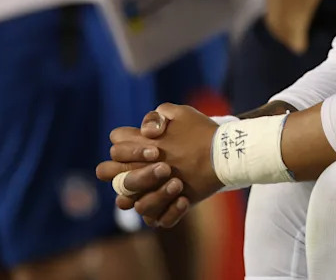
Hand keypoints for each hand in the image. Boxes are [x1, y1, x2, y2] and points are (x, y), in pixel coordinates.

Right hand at [98, 104, 222, 226]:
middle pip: (121, 184)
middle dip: (139, 177)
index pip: (114, 154)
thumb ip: (157, 117)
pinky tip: (185, 199)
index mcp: (135, 153)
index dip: (128, 153)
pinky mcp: (167, 210)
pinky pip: (159, 220)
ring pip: (139, 206)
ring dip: (157, 196)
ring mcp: (152, 195)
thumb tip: (146, 132)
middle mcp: (139, 177)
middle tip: (165, 168)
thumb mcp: (180, 116)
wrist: (222, 150)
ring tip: (178, 183)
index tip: (155, 151)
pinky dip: (171, 212)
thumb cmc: (196, 131)